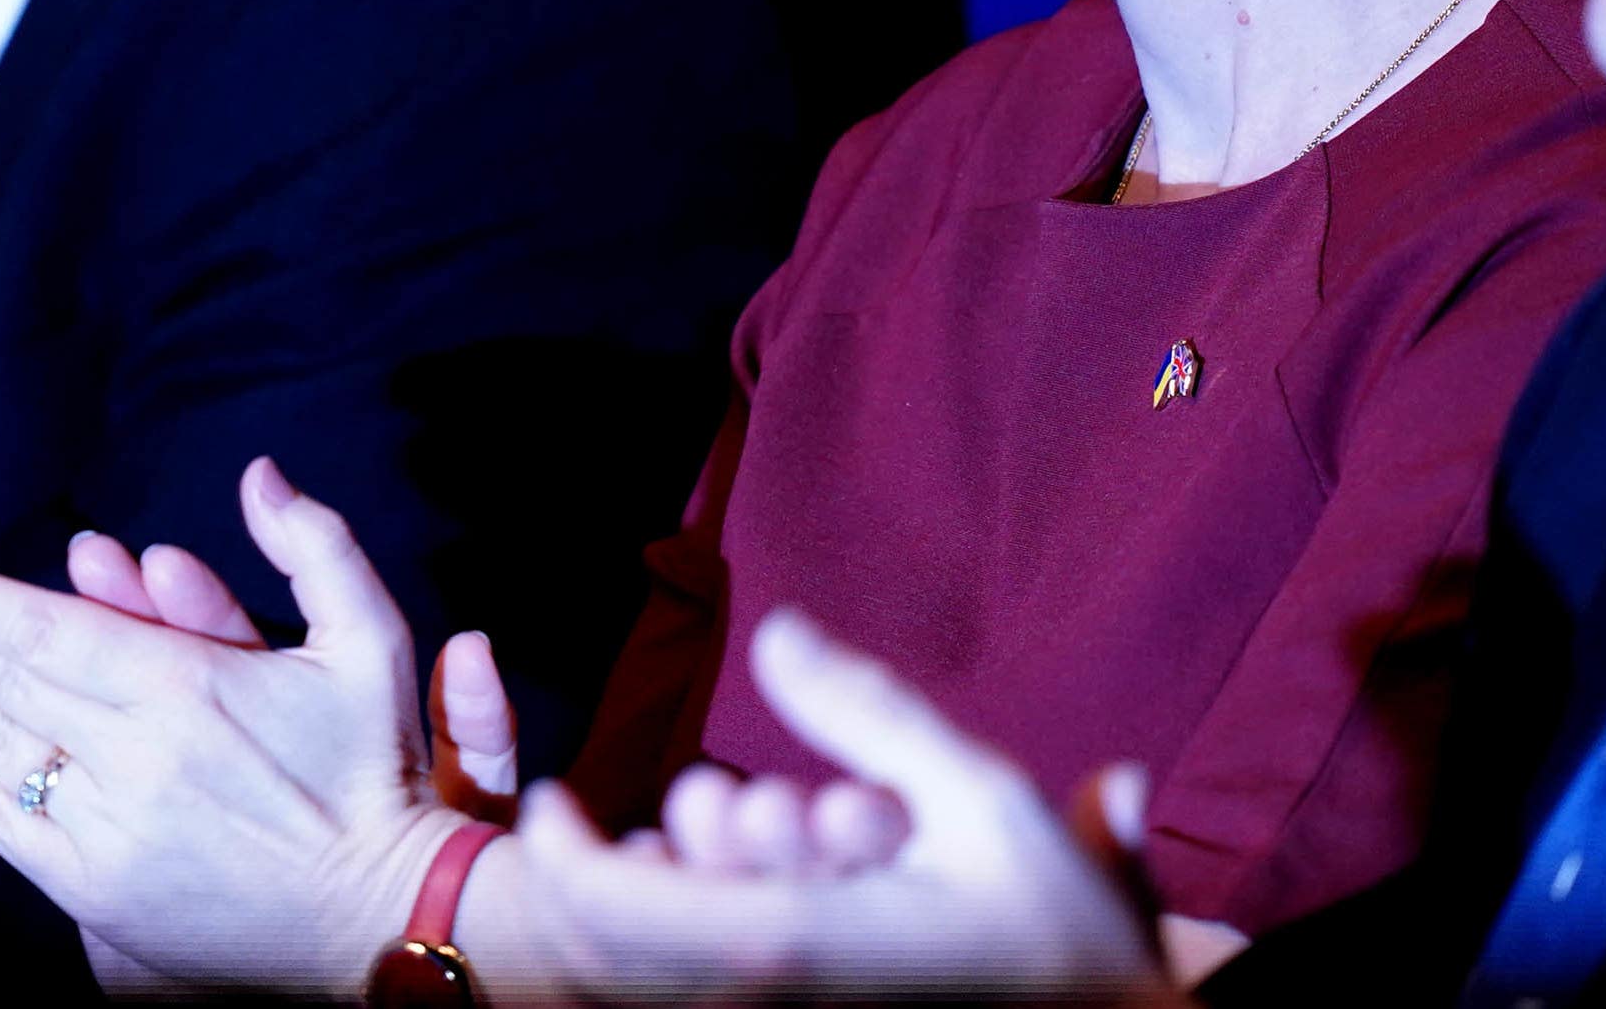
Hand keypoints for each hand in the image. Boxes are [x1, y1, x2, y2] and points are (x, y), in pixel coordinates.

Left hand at [0, 456, 466, 995]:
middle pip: (3, 678)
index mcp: (188, 688)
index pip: (39, 626)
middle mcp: (135, 756)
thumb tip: (259, 474)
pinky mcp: (102, 890)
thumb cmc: (377, 770)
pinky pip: (4, 826)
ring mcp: (113, 828)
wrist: (386, 914)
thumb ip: (315, 546)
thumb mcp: (372, 640)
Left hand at [505, 610, 1169, 1001]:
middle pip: (615, 955)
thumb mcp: (978, 794)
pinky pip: (702, 997)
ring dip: (653, 910)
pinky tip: (736, 902)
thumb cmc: (1055, 926)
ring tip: (701, 855)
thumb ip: (868, 714)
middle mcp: (763, 1002)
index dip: (562, 855)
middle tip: (653, 821)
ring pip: (654, 983)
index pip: (615, 911)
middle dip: (608, 873)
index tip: (549, 801)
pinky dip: (688, 948)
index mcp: (788, 944)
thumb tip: (776, 633)